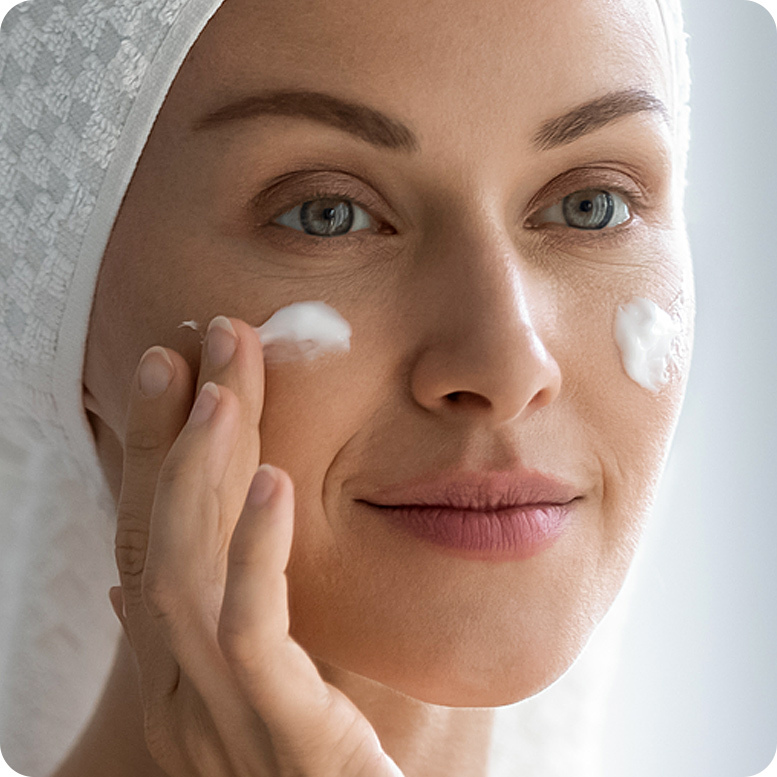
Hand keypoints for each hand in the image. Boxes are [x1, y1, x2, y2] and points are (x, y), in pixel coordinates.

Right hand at [109, 316, 402, 775]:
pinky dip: (254, 549)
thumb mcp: (264, 683)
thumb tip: (140, 589)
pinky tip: (273, 479)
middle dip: (180, 432)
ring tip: (226, 390)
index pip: (150, 538)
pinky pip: (249, 628)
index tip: (172, 366)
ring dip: (201, 472)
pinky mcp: (280, 730)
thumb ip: (219, 629)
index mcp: (176, 670)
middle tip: (210, 340)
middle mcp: (178, 687)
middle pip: (163, 535)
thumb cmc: (322, 763)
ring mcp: (218, 713)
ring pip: (185, 571)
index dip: (150, 448)